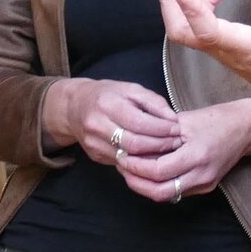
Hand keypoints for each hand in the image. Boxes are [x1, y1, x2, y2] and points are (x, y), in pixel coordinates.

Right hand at [43, 78, 180, 165]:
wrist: (74, 107)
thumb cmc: (107, 95)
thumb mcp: (131, 89)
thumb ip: (153, 102)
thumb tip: (172, 119)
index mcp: (107, 105)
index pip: (140, 123)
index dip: (161, 129)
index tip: (176, 129)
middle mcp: (97, 126)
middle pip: (135, 144)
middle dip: (160, 145)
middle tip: (176, 142)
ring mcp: (94, 143)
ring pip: (129, 157)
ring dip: (152, 156)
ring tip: (168, 149)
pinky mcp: (94, 155)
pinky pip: (122, 162)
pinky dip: (140, 160)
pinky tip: (152, 155)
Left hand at [116, 100, 250, 201]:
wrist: (246, 128)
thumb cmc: (217, 119)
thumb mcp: (185, 121)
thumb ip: (160, 135)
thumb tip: (133, 143)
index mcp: (197, 155)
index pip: (157, 171)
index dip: (135, 166)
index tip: (121, 155)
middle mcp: (202, 174)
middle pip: (159, 191)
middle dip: (136, 182)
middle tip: (121, 167)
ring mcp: (205, 184)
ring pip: (167, 195)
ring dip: (145, 186)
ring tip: (131, 171)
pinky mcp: (206, 187)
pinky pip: (177, 191)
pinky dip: (160, 184)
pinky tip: (149, 173)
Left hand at [154, 0, 250, 133]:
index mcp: (242, 47)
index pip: (206, 30)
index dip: (190, 9)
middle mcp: (225, 51)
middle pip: (181, 31)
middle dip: (167, 2)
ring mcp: (222, 52)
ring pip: (187, 30)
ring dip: (180, 2)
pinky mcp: (225, 50)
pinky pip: (201, 29)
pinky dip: (200, 7)